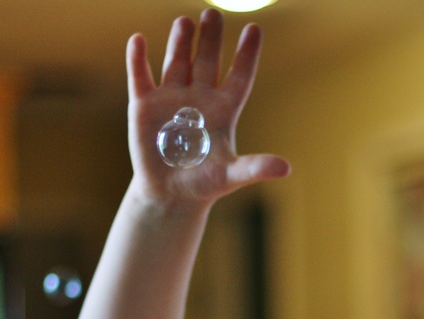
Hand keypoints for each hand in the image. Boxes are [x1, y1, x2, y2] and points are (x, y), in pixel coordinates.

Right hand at [126, 9, 289, 206]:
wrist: (171, 195)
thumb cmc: (205, 185)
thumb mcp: (232, 177)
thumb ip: (256, 168)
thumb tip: (285, 169)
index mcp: (223, 111)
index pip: (239, 76)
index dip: (247, 55)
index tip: (255, 29)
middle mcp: (199, 98)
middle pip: (207, 61)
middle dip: (210, 39)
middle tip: (213, 14)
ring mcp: (171, 98)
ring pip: (177, 62)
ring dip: (180, 43)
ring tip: (185, 22)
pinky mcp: (144, 106)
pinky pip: (141, 76)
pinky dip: (138, 59)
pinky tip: (138, 41)